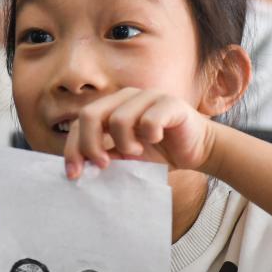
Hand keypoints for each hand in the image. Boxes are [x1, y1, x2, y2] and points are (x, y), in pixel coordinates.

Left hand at [64, 88, 214, 178]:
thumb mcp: (125, 157)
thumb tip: (78, 168)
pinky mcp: (170, 103)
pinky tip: (157, 140)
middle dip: (90, 146)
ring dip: (124, 144)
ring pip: (118, 119)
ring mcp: (147, 96)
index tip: (75, 174)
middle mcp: (126, 97)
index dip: (73, 148)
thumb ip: (104, 156)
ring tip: (136, 152)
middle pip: (90, 115)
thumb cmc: (159, 153)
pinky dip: (150, 136)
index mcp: (111, 107)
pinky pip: (149, 120)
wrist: (198, 150)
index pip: (79, 122)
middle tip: (103, 165)